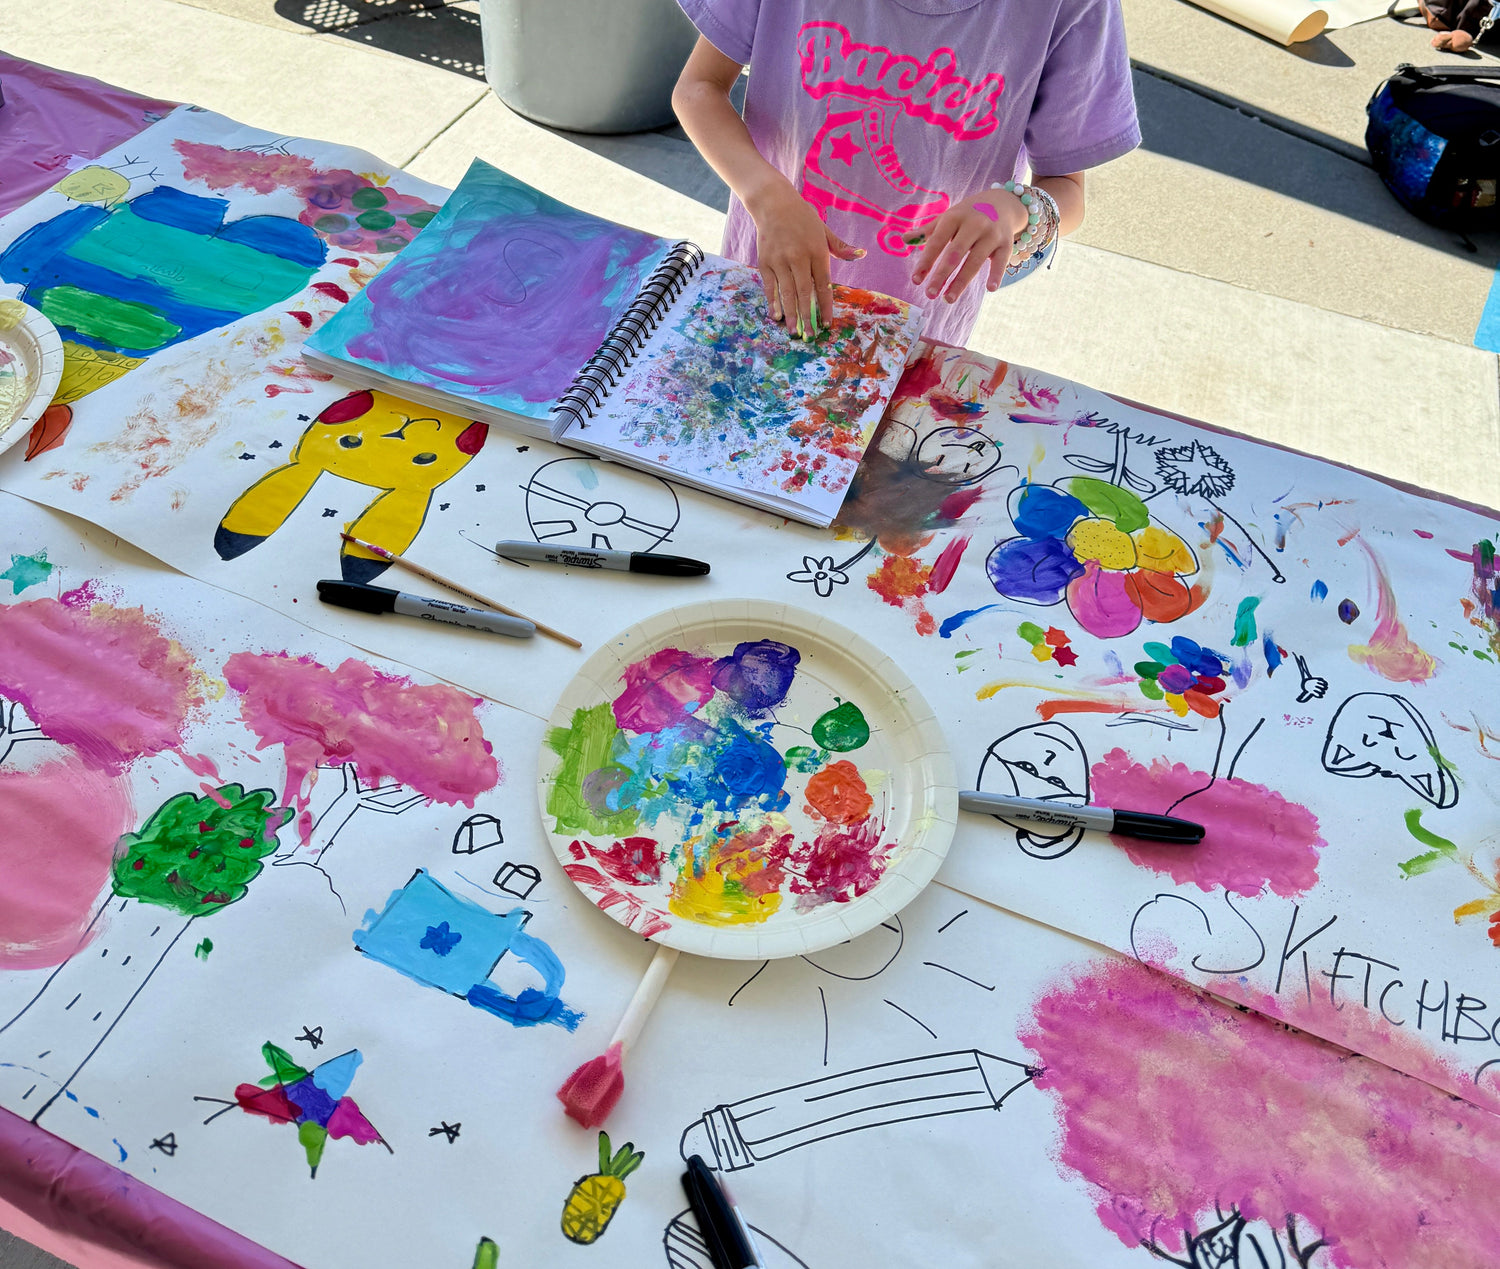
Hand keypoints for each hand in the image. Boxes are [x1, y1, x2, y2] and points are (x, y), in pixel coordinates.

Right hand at [746, 176, 863, 337]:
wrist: (774, 203)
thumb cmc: (802, 218)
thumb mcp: (824, 230)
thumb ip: (840, 247)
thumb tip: (861, 255)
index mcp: (817, 251)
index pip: (823, 285)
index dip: (826, 306)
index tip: (828, 324)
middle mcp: (799, 257)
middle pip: (805, 292)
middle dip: (808, 316)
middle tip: (810, 336)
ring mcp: (780, 260)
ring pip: (787, 292)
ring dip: (791, 314)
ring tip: (794, 332)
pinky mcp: (765, 261)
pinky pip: (770, 286)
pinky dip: (773, 301)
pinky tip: (777, 316)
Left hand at [910, 191, 1028, 301]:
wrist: (1002, 202)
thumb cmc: (967, 215)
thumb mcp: (947, 218)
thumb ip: (927, 231)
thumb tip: (904, 239)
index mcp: (954, 217)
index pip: (937, 242)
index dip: (926, 262)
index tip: (916, 280)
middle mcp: (974, 224)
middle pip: (955, 253)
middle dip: (942, 274)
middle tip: (930, 294)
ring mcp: (991, 234)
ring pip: (974, 261)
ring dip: (961, 282)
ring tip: (948, 299)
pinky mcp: (1006, 243)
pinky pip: (1001, 261)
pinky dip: (996, 274)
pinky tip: (990, 289)